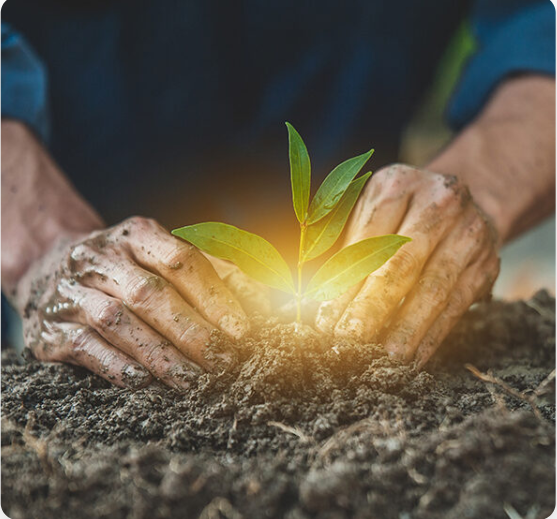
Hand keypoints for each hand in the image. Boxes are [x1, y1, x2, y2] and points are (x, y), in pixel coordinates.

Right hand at [15, 217, 249, 389]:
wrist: (49, 267)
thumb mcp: (165, 257)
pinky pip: (85, 347)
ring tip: (195, 381)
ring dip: (161, 355)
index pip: (181, 260)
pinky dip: (117, 366)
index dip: (214, 297)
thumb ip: (217, 274)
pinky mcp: (49, 327)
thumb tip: (268, 302)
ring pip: (119, 322)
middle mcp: (101, 257)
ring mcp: (71, 291)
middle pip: (151, 294)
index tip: (242, 330)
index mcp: (137, 235)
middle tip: (225, 362)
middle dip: (193, 332)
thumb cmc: (128, 268)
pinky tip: (144, 382)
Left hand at [315, 164, 499, 365]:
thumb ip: (346, 247)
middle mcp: (438, 202)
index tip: (325, 319)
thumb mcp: (371, 210)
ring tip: (383, 358)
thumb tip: (314, 296)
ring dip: (406, 328)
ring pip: (432, 288)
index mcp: (397, 185)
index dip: (345, 283)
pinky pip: (457, 305)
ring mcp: (468, 232)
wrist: (467, 199)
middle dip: (371, 307)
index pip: (366, 242)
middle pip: (400, 263)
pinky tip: (415, 357)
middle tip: (348, 340)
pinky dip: (434, 335)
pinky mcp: (486, 264)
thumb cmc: (401, 212)